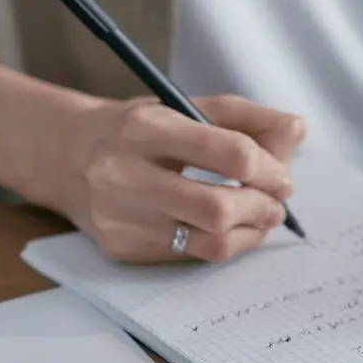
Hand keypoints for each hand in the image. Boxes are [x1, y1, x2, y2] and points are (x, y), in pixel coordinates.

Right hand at [39, 94, 304, 263]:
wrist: (66, 157)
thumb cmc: (137, 130)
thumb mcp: (184, 106)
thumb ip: (245, 118)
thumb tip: (296, 133)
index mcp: (145, 128)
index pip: (230, 153)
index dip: (269, 168)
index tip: (282, 176)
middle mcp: (124, 175)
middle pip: (218, 208)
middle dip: (261, 208)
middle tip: (275, 205)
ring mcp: (120, 218)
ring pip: (208, 243)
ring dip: (248, 234)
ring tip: (259, 218)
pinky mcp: (121, 249)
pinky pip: (189, 256)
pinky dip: (220, 244)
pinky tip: (226, 229)